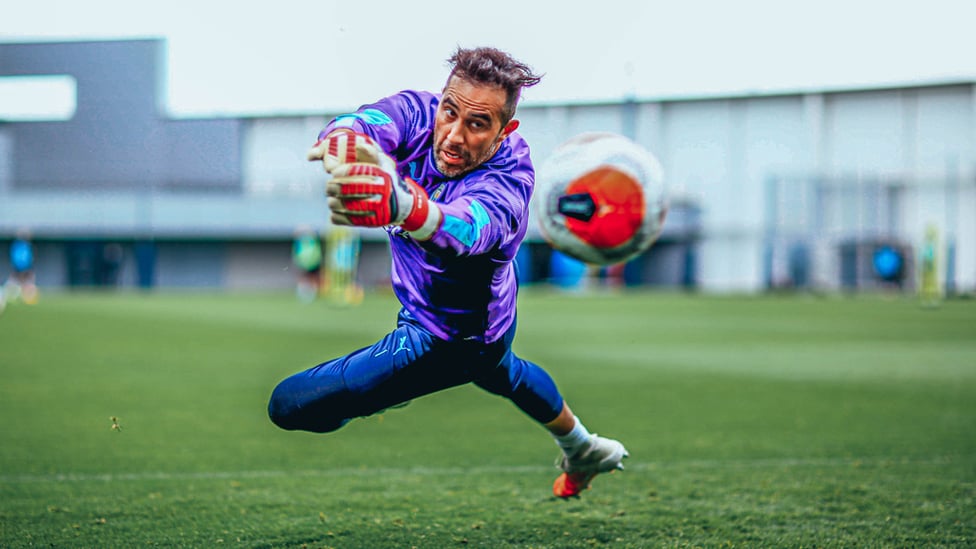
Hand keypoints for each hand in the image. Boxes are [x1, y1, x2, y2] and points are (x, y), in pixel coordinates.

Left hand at [310, 130, 440, 236]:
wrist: (403, 206)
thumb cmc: (389, 182)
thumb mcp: (385, 166)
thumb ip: (372, 154)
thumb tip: (360, 143)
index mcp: (379, 176)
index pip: (353, 171)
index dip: (340, 172)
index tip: (333, 172)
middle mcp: (377, 191)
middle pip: (344, 189)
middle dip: (332, 187)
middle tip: (328, 187)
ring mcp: (373, 209)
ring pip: (342, 205)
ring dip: (333, 203)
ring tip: (331, 200)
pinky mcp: (369, 223)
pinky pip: (345, 220)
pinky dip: (337, 217)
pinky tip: (335, 213)